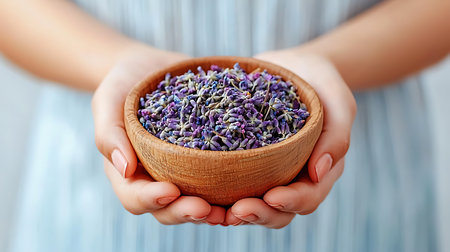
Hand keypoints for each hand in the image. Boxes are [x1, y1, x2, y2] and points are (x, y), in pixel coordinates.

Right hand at [92, 44, 225, 224]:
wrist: (151, 69)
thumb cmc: (124, 84)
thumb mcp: (109, 100)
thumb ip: (109, 133)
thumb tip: (125, 169)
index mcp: (129, 171)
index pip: (135, 196)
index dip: (151, 199)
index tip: (170, 191)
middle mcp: (156, 178)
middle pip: (167, 209)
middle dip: (186, 212)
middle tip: (207, 209)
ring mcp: (181, 172)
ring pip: (194, 202)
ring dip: (211, 211)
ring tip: (230, 210)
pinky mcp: (204, 161)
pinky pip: (216, 180)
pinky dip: (230, 189)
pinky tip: (248, 187)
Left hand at [224, 50, 356, 227]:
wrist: (293, 67)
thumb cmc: (321, 83)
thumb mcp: (338, 101)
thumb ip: (337, 135)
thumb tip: (319, 172)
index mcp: (317, 169)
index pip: (308, 196)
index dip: (292, 202)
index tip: (272, 197)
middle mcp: (291, 176)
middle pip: (278, 210)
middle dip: (259, 214)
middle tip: (238, 211)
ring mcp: (266, 171)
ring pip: (253, 203)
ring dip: (235, 211)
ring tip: (215, 211)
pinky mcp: (243, 160)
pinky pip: (231, 181)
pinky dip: (217, 192)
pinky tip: (199, 190)